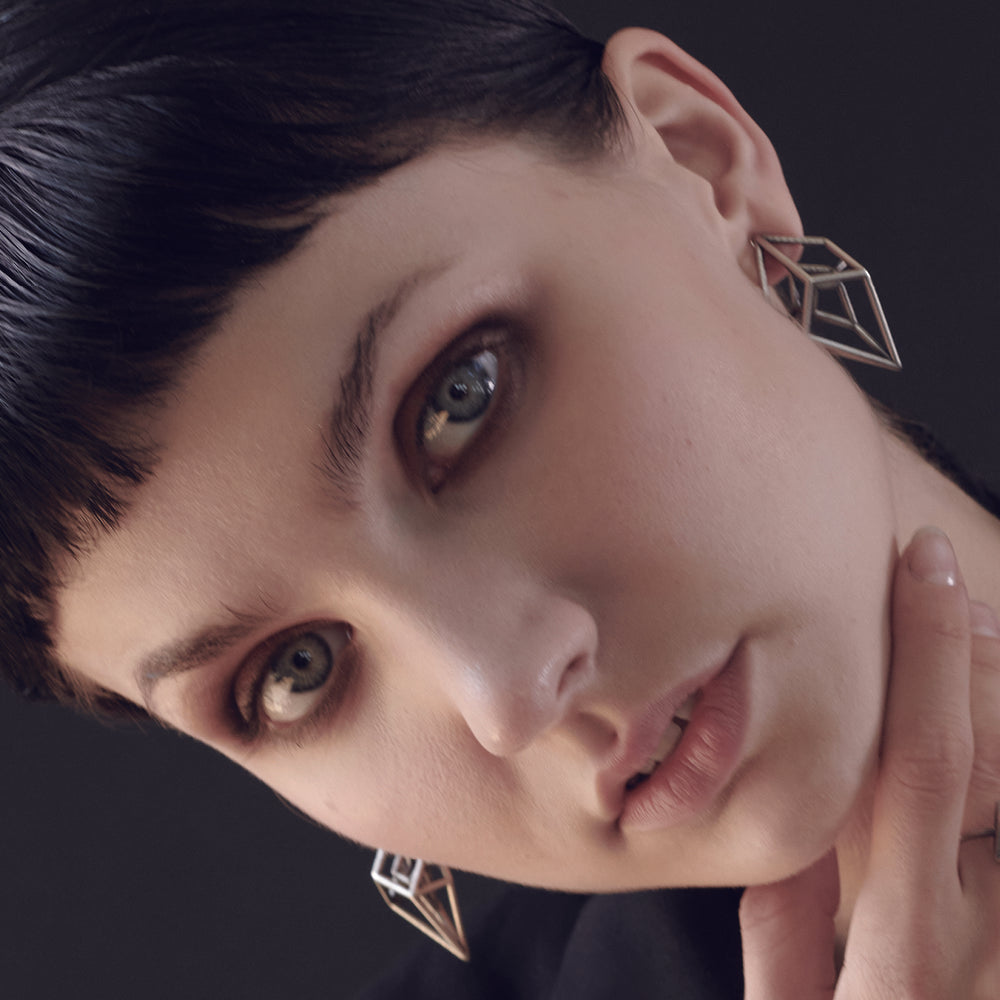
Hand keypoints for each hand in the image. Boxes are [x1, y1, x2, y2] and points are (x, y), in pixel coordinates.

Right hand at [739, 527, 999, 998]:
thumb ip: (788, 917)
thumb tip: (785, 816)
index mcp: (906, 946)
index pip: (916, 762)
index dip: (922, 654)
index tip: (924, 569)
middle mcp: (986, 944)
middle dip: (982, 659)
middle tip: (959, 591)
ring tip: (983, 638)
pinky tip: (991, 717)